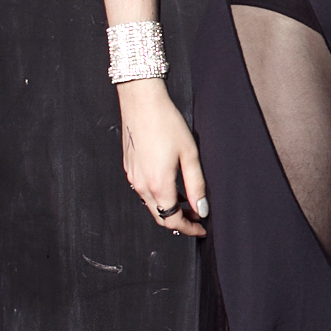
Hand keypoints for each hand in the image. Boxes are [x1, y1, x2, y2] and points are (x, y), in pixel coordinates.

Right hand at [117, 80, 208, 236]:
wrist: (142, 102)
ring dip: (169, 208)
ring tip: (188, 200)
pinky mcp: (129, 168)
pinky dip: (159, 196)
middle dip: (179, 221)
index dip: (188, 228)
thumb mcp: (189, 155)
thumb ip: (196, 185)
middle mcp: (140, 185)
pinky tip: (171, 185)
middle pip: (160, 216)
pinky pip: (144, 191)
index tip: (201, 228)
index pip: (172, 220)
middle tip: (197, 216)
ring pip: (151, 204)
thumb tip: (201, 209)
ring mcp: (132, 177)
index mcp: (157, 184)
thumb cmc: (166, 123)